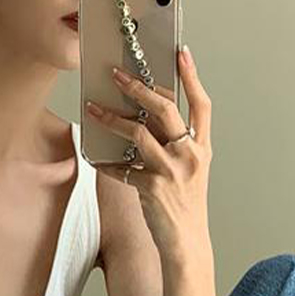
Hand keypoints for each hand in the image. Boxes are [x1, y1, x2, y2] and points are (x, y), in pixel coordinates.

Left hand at [85, 45, 212, 260]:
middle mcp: (190, 155)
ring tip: (92, 109)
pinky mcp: (152, 188)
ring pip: (138, 132)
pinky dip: (105, 162)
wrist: (187, 242)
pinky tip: (95, 158)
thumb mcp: (188, 170)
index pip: (201, 105)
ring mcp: (172, 171)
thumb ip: (171, 145)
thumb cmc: (183, 204)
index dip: (191, 77)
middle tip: (116, 74)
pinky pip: (122, 168)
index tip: (180, 52)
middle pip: (165, 109)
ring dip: (110, 118)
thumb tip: (140, 119)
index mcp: (202, 148)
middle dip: (138, 87)